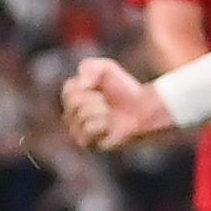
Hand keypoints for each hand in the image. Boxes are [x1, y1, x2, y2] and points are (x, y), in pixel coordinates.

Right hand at [59, 57, 174, 150]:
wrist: (143, 109)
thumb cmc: (124, 89)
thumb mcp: (106, 68)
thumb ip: (89, 67)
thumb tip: (81, 83)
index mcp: (72, 98)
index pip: (68, 91)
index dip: (86, 86)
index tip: (99, 86)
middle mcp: (72, 116)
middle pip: (73, 102)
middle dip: (93, 98)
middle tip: (105, 101)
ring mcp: (79, 132)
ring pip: (81, 117)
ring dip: (99, 110)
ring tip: (109, 112)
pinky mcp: (90, 144)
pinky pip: (88, 131)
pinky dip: (101, 124)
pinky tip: (109, 124)